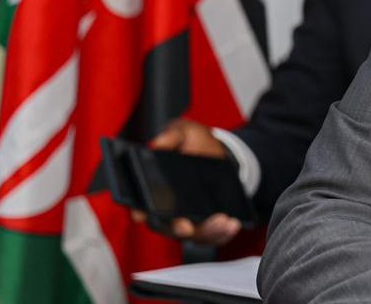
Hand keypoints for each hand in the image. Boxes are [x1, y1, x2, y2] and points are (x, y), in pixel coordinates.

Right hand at [130, 119, 241, 245]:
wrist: (221, 154)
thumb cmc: (195, 144)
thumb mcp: (184, 132)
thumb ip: (171, 136)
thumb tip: (157, 144)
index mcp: (152, 189)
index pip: (139, 204)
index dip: (138, 210)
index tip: (142, 214)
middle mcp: (166, 210)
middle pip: (165, 226)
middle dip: (175, 228)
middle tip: (187, 226)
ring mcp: (186, 220)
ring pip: (192, 235)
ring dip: (206, 232)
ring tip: (222, 221)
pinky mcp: (206, 225)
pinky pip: (212, 236)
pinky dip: (222, 234)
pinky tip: (233, 224)